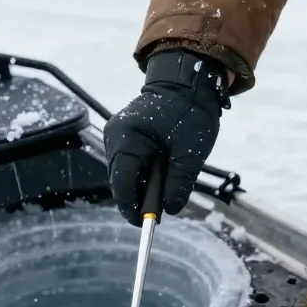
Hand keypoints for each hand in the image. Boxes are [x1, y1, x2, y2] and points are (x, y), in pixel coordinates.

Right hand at [103, 49, 229, 225]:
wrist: (189, 82)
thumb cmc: (191, 111)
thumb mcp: (190, 151)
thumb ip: (180, 181)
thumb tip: (170, 209)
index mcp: (126, 137)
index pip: (121, 181)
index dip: (131, 206)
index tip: (143, 224)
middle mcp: (115, 136)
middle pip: (120, 180)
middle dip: (139, 198)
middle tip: (158, 215)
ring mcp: (118, 136)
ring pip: (126, 174)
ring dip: (143, 186)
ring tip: (165, 192)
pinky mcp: (127, 137)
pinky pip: (132, 164)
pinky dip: (145, 175)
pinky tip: (162, 178)